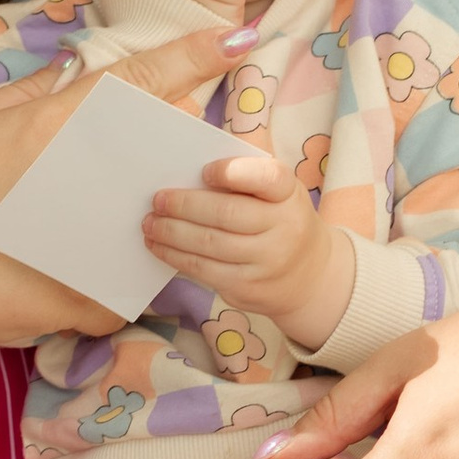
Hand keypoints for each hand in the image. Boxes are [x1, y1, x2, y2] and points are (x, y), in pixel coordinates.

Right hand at [0, 25, 250, 385]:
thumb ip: (30, 94)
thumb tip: (71, 73)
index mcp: (64, 125)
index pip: (145, 78)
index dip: (196, 55)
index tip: (238, 40)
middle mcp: (98, 178)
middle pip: (161, 147)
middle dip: (159, 143)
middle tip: (104, 159)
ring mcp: (104, 241)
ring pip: (152, 211)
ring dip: (131, 206)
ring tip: (77, 213)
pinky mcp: (100, 297)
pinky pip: (125, 277)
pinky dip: (103, 268)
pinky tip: (60, 267)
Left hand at [145, 146, 346, 351]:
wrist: (308, 276)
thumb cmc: (279, 220)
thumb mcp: (277, 194)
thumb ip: (244, 181)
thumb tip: (186, 177)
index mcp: (289, 194)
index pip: (268, 178)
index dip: (234, 173)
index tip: (205, 171)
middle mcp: (284, 228)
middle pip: (227, 214)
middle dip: (185, 206)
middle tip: (158, 200)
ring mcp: (267, 262)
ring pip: (209, 244)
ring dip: (171, 233)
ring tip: (150, 223)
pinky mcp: (247, 288)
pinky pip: (203, 270)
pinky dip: (175, 256)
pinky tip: (159, 246)